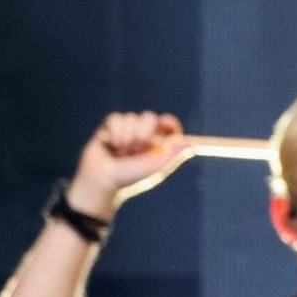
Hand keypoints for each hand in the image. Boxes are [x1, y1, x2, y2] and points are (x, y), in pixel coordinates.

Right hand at [69, 111, 192, 214]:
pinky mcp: (109, 126)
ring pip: (130, 117)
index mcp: (157, 142)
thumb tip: (193, 143)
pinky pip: (115, 118)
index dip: (168, 122)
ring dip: (126, 137)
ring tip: (122, 152)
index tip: (164, 123)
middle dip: (143, 133)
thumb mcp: (155, 166)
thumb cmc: (131, 176)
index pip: (168, 125)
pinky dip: (114, 133)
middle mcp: (143, 133)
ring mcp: (127, 128)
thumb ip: (173, 152)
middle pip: (149, 117)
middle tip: (136, 150)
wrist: (104, 179)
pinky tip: (111, 145)